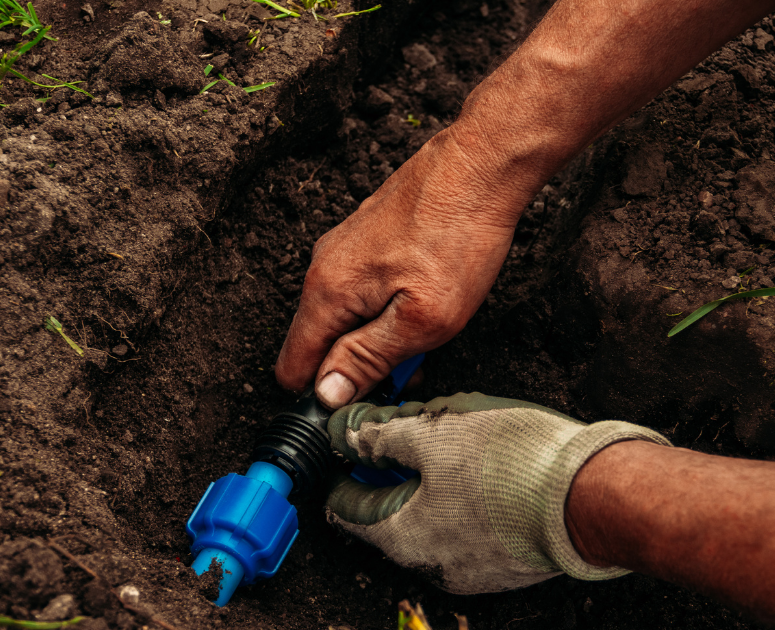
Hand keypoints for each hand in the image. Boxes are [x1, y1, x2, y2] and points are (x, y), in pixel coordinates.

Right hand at [274, 125, 541, 407]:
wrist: (481, 165)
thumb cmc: (457, 237)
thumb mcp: (421, 319)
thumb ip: (368, 358)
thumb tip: (327, 395)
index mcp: (327, 293)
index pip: (293, 367)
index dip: (324, 396)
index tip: (365, 403)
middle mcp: (324, 268)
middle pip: (321, 344)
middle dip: (361, 367)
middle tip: (413, 370)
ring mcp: (344, 249)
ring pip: (346, 317)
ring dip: (380, 337)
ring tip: (428, 333)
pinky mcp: (368, 237)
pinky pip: (364, 290)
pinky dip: (389, 307)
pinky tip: (427, 300)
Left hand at [322, 392, 670, 593]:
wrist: (592, 495)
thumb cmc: (513, 465)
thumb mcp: (433, 431)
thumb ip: (380, 433)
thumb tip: (344, 430)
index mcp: (402, 536)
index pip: (346, 508)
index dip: (342, 470)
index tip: (346, 444)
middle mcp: (432, 564)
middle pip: (391, 513)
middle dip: (392, 470)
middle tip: (404, 430)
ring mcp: (474, 567)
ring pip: (434, 518)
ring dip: (432, 482)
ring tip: (453, 440)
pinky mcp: (509, 559)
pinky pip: (472, 525)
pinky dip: (467, 497)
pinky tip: (487, 465)